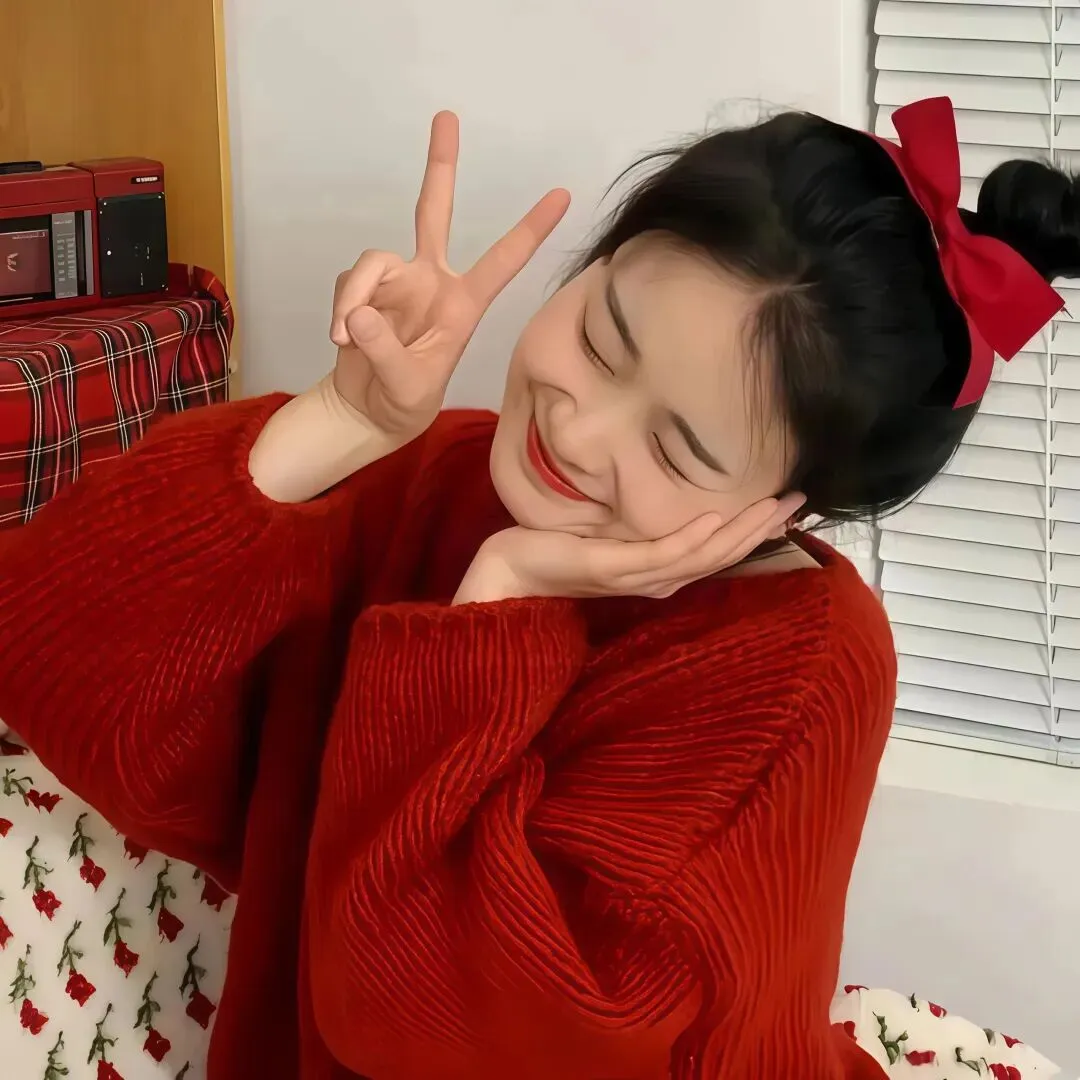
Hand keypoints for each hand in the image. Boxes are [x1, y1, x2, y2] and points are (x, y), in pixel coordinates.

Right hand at [329, 111, 569, 442]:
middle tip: (448, 116)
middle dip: (440, 165)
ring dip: (354, 296)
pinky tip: (342, 339)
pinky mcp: (363, 288)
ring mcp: (396, 282)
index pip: (502, 262)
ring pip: (372, 259)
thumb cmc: (404, 402)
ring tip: (345, 337)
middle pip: (433, 211)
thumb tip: (359, 313)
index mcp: (463, 305)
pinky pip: (347, 283)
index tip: (563, 195)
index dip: (530, 230)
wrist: (368, 411)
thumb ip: (385, 352)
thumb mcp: (406, 387)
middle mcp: (432, 281)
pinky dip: (340, 309)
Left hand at [454, 494, 807, 603]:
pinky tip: (713, 519)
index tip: (787, 505)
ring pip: (702, 554)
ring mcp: (636, 576)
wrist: (509, 571)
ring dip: (741, 530)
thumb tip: (667, 501)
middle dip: (762, 527)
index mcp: (657, 572)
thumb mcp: (606, 534)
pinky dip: (690, 539)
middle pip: (722, 554)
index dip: (754, 530)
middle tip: (800, 499)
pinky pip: (660, 554)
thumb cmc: (554, 551)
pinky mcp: (612, 567)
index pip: (718, 551)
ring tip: (775, 505)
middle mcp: (655, 579)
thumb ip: (638, 528)